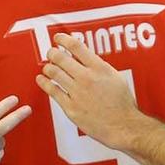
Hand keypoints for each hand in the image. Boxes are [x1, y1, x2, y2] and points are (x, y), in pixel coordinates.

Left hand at [36, 33, 140, 150]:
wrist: (123, 126)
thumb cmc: (122, 104)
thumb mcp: (116, 77)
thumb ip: (99, 66)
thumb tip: (86, 58)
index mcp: (99, 68)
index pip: (76, 46)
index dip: (63, 39)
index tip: (58, 38)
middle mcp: (86, 78)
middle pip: (60, 58)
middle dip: (52, 53)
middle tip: (51, 53)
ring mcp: (77, 93)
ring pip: (53, 73)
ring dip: (47, 67)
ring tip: (47, 67)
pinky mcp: (70, 108)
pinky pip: (52, 91)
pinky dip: (44, 83)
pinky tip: (42, 79)